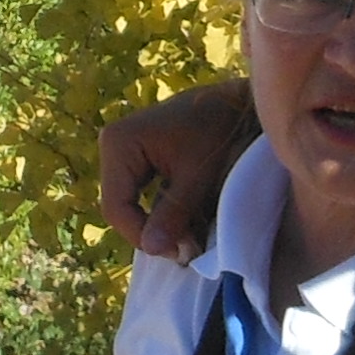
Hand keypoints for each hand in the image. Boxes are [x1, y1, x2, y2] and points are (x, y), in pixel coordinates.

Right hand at [97, 81, 257, 261]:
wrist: (240, 101)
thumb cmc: (219, 131)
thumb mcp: (197, 177)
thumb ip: (173, 213)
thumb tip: (152, 249)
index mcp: (119, 144)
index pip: (116, 207)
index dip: (141, 236)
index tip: (177, 254)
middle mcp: (114, 144)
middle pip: (121, 205)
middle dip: (151, 231)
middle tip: (185, 250)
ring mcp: (126, 148)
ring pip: (132, 201)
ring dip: (158, 223)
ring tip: (188, 238)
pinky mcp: (141, 153)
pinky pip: (142, 191)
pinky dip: (162, 208)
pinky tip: (186, 219)